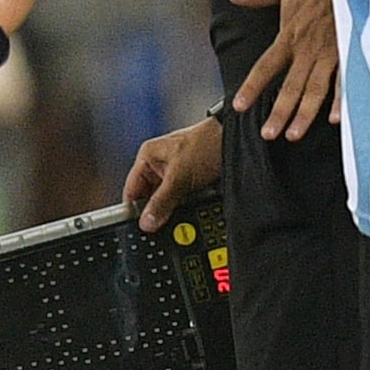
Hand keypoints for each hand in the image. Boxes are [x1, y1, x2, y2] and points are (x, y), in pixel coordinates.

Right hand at [125, 116, 221, 230]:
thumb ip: (161, 201)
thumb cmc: (207, 143)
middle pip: (150, 200)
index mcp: (147, 158)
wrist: (237, 141)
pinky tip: (194, 208)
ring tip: (184, 210)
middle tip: (164, 223)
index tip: (139, 228)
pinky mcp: (190, 183)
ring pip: (167, 203)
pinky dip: (188, 207)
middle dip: (158, 212)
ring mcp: (175, 175)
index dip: (134, 210)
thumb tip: (146, 222)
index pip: (132, 191)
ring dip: (175, 210)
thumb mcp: (180, 177)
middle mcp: (159, 166)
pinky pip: (183, 202)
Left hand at [229, 0, 338, 140]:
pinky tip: (335, 120)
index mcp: (289, 36)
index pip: (265, 66)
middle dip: (279, 112)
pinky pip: (345, 81)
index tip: (239, 106)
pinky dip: (341, 100)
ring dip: (304, 114)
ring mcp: (329, 54)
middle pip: (290, 86)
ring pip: (315, 90)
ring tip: (294, 135)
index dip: (252, 86)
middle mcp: (307, 50)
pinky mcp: (349, 53)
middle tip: (268, 134)